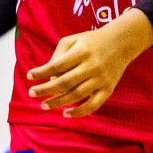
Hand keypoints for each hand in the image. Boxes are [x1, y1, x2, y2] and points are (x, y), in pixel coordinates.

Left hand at [28, 9, 152, 117]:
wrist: (122, 42)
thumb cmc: (92, 41)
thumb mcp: (74, 39)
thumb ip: (59, 54)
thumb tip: (48, 75)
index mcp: (82, 51)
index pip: (58, 64)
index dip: (42, 71)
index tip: (30, 76)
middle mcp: (92, 65)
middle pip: (65, 82)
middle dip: (46, 89)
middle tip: (32, 93)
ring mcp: (101, 79)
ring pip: (77, 95)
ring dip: (58, 102)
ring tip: (43, 105)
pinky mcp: (108, 89)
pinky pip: (93, 105)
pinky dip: (79, 112)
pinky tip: (66, 114)